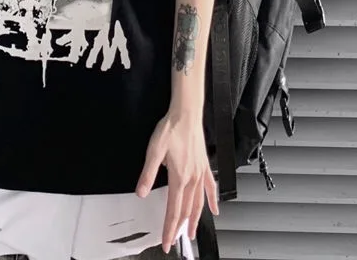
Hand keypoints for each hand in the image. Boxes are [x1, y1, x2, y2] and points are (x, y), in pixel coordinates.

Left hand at [136, 110, 219, 252]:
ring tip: (192, 234)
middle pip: (186, 210)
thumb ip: (148, 174)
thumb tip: (141, 193)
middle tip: (175, 242)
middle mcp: (192, 179)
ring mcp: (200, 173)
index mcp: (179, 178)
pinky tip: (215, 210)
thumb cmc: (170, 129)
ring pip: (199, 203)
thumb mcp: (154, 151)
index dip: (170, 228)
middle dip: (180, 228)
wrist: (186, 114)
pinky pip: (211, 187)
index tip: (166, 242)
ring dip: (195, 220)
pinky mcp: (205, 166)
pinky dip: (213, 200)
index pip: (174, 210)